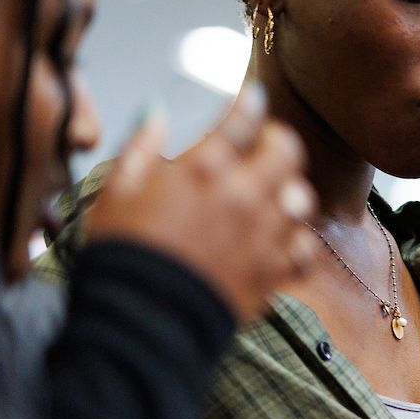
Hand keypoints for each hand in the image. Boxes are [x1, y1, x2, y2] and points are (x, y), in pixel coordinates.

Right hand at [84, 89, 317, 323]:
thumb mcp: (115, 192)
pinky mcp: (274, 272)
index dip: (250, 102)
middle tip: (265, 144)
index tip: (252, 96)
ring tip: (271, 194)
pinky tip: (280, 239)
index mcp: (203, 170)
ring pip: (301, 198)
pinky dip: (296, 241)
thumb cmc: (123, 256)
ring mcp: (264, 236)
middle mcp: (243, 197)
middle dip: (278, 140)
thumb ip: (140, 147)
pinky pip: (304, 249)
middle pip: (287, 151)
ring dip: (288, 190)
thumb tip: (156, 114)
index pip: (242, 120)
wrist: (142, 323)